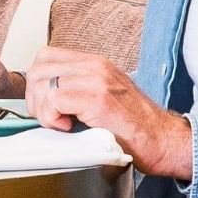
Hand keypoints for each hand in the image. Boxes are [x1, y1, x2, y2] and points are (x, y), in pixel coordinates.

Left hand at [24, 47, 190, 180]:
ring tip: (62, 124)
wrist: (162, 140)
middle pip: (39, 68)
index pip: (46, 57)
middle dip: (34, 98)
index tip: (46, 105)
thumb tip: (42, 96)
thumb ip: (76, 89)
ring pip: (43, 83)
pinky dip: (52, 118)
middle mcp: (96, 66)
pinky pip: (54, 100)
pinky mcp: (98, 99)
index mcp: (95, 63)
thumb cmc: (134, 127)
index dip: (37, 82)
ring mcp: (97, 80)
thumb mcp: (103, 97)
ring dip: (43, 110)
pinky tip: (69, 128)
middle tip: (49, 119)